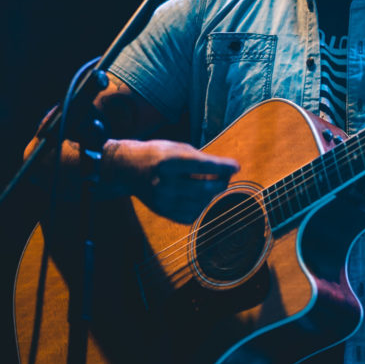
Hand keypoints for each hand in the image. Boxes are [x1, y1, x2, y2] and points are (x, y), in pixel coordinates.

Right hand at [109, 140, 239, 223]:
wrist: (128, 169)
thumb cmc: (158, 155)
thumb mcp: (177, 148)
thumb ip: (202, 160)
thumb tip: (228, 171)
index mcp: (168, 162)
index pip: (201, 166)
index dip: (222, 167)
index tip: (236, 167)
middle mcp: (164, 183)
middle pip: (204, 189)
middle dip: (221, 183)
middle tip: (226, 176)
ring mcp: (163, 200)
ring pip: (201, 203)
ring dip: (212, 194)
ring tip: (212, 184)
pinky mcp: (163, 212)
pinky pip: (191, 215)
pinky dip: (201, 205)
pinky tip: (200, 196)